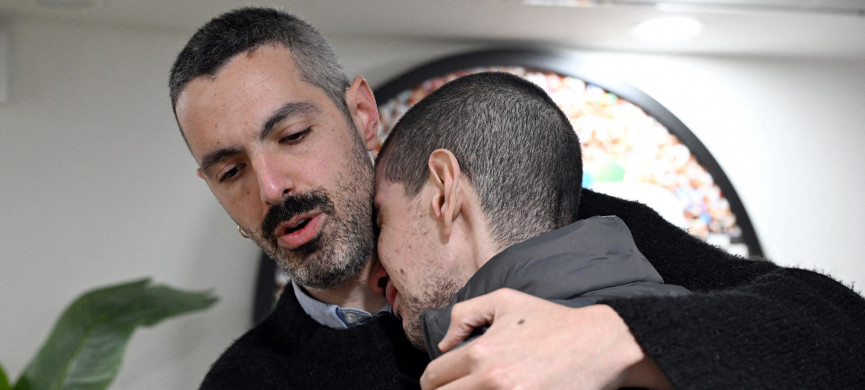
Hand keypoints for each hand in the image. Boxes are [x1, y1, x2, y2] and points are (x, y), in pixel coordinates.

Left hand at [420, 288, 671, 389]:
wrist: (599, 345)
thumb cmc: (552, 322)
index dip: (430, 381)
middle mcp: (492, 381)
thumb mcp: (505, 301)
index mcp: (481, 353)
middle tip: (452, 389)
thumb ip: (465, 314)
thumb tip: (445, 342)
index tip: (436, 383)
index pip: (434, 377)